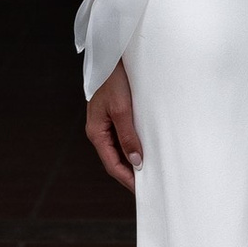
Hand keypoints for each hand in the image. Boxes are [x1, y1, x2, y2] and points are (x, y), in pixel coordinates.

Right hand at [85, 64, 142, 188]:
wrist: (111, 55)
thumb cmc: (114, 80)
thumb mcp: (122, 109)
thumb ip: (128, 136)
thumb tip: (136, 162)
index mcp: (96, 132)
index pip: (112, 164)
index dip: (127, 179)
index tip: (142, 190)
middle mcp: (99, 131)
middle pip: (115, 159)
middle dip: (131, 173)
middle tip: (150, 184)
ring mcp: (105, 123)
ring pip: (119, 149)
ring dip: (133, 160)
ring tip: (151, 170)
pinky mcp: (113, 115)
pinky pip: (123, 137)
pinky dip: (133, 145)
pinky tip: (146, 148)